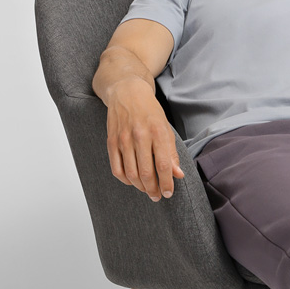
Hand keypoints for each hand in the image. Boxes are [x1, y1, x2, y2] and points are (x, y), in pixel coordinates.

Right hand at [105, 80, 183, 200]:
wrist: (127, 92)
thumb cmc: (150, 112)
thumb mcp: (166, 128)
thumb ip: (171, 153)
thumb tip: (177, 175)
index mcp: (157, 132)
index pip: (163, 165)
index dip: (166, 183)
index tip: (169, 193)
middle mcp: (139, 135)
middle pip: (146, 172)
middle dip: (153, 189)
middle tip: (157, 196)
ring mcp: (123, 139)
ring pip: (131, 173)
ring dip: (140, 187)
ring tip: (147, 191)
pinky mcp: (111, 141)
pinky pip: (116, 168)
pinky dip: (125, 180)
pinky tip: (133, 182)